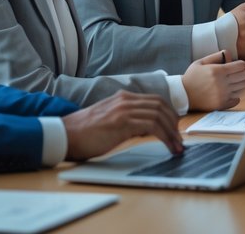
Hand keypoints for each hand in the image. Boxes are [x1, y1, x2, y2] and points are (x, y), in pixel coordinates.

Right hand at [62, 90, 182, 159]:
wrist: (64, 136)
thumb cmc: (83, 133)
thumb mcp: (109, 119)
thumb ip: (126, 118)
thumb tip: (145, 128)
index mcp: (122, 97)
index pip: (155, 101)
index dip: (169, 114)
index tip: (175, 128)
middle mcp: (125, 100)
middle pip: (161, 106)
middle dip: (174, 123)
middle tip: (179, 139)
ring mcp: (124, 110)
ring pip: (159, 115)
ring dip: (172, 132)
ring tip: (177, 146)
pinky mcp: (122, 122)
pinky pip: (153, 126)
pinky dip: (165, 137)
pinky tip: (169, 146)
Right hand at [182, 50, 244, 110]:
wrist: (183, 94)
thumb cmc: (192, 77)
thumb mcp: (201, 62)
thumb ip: (216, 56)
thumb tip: (229, 53)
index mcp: (218, 71)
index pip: (240, 66)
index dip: (244, 64)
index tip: (244, 65)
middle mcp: (222, 83)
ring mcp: (223, 95)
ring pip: (243, 88)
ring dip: (244, 83)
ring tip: (240, 81)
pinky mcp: (222, 104)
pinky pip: (237, 99)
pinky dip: (238, 95)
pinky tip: (233, 92)